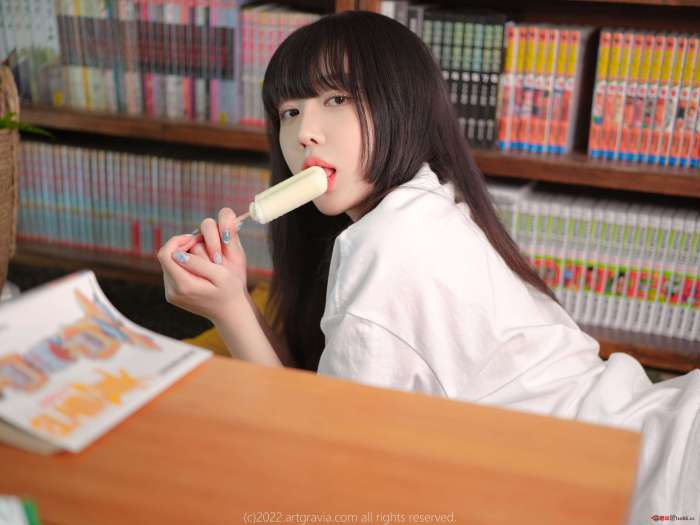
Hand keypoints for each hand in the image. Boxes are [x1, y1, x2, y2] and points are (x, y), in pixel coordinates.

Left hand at [157, 208, 248, 322]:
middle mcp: (173, 292)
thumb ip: (199, 264)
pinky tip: (196, 264)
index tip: (193, 238)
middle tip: (197, 242)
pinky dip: (181, 264)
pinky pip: (170, 272)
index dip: (177, 241)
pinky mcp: (172, 295)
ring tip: (199, 253)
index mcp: (184, 286)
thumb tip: (177, 254)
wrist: (229, 313)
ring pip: (167, 264)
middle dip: (179, 246)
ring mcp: (171, 295)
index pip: (166, 255)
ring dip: (180, 254)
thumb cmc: (231, 291)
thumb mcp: (221, 275)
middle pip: (165, 258)